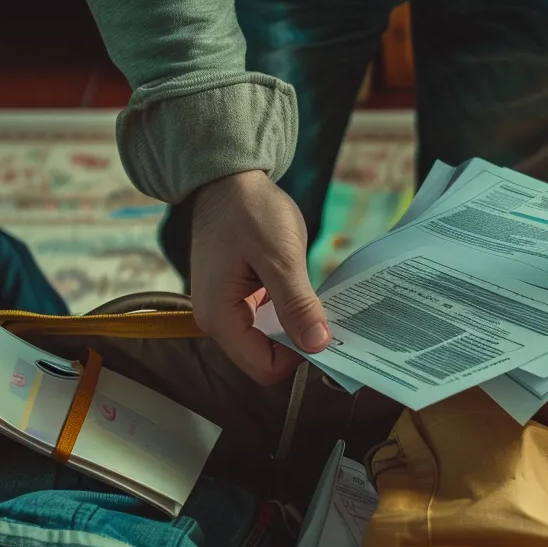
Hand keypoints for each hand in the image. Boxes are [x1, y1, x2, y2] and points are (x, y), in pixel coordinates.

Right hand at [188, 170, 331, 384]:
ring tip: (318, 301)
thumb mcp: (279, 257)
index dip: (298, 356)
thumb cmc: (247, 210)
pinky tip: (304, 291)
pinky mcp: (237, 294)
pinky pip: (266, 316)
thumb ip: (297, 304)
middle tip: (329, 317)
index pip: (264, 368)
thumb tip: (318, 345)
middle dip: (299, 343)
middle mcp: (218, 319)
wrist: (228, 178)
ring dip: (295, 325)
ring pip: (268, 337)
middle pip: (265, 356)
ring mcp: (226, 306)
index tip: (325, 332)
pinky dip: (288, 309)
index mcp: (220, 317)